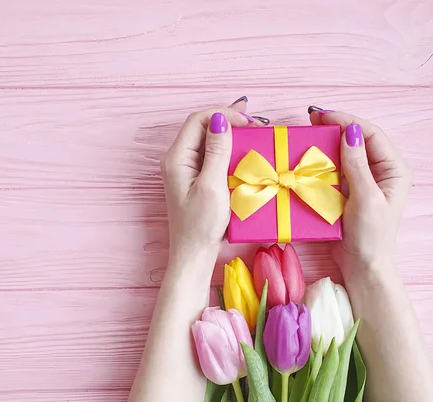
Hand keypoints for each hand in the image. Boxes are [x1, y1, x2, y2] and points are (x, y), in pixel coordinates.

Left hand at [161, 100, 264, 259]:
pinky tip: (244, 153)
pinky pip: (212, 157)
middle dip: (229, 122)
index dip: (223, 114)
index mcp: (176, 158)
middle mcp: (178, 160)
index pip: (198, 120)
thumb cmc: (201, 225)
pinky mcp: (196, 180)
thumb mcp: (212, 186)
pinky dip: (229, 152)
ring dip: (231, 136)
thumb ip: (216, 151)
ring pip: (209, 142)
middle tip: (256, 125)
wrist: (194, 255)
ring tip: (254, 135)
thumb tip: (220, 119)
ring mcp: (186, 170)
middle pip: (203, 128)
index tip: (248, 122)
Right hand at [309, 110, 411, 276]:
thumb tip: (350, 131)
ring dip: (327, 145)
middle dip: (335, 128)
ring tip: (307, 136)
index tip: (322, 116)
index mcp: (393, 169)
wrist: (362, 267)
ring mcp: (364, 182)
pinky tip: (309, 159)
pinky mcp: (349, 192)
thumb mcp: (366, 198)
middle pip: (357, 140)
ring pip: (345, 154)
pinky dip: (323, 163)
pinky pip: (336, 170)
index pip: (371, 134)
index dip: (347, 121)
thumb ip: (357, 164)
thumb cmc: (371, 236)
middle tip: (311, 120)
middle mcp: (380, 172)